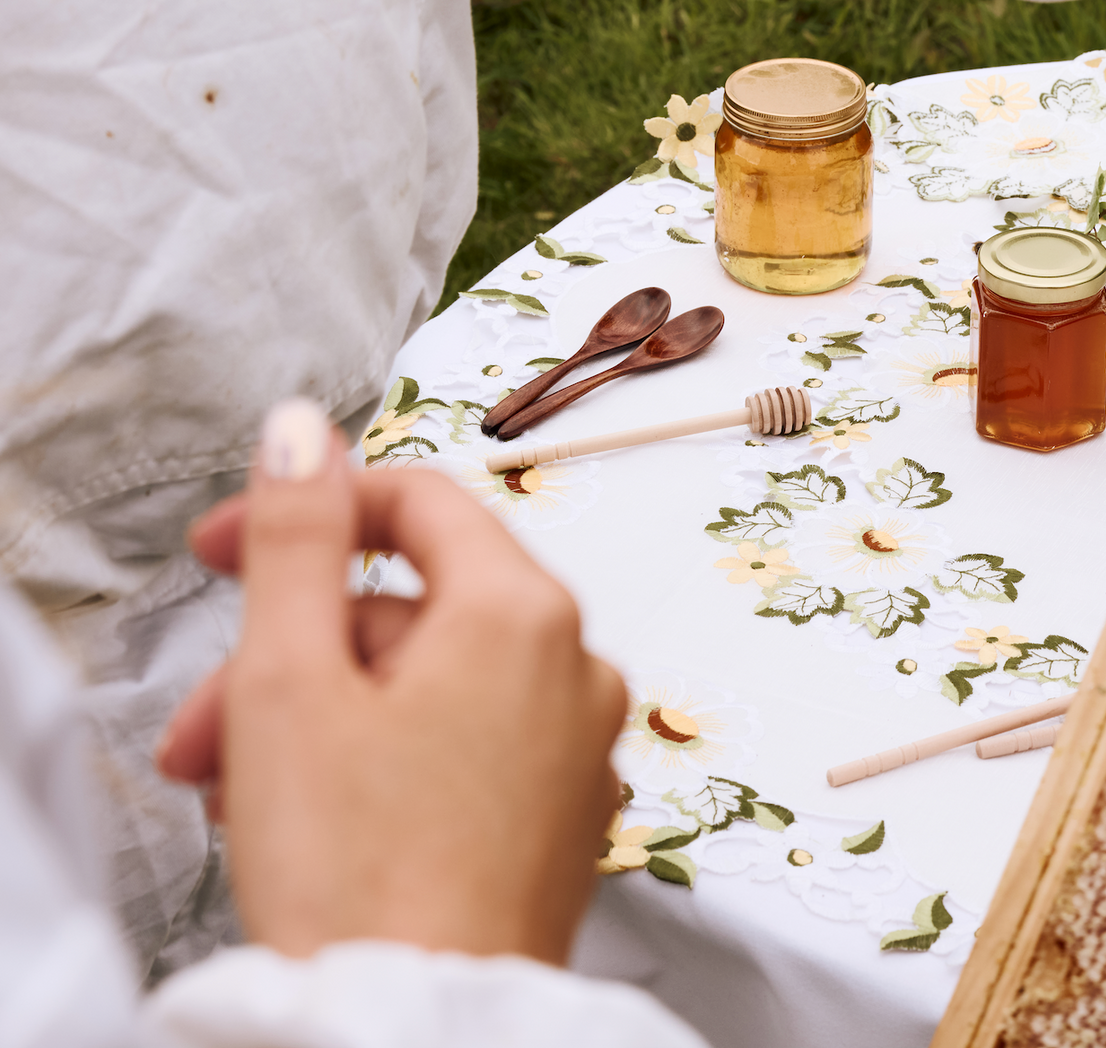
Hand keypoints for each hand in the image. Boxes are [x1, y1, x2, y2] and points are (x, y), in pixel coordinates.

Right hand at [159, 401, 627, 963]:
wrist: (416, 1029)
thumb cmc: (362, 874)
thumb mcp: (293, 678)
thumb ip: (302, 536)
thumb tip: (305, 433)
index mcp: (524, 613)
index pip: (417, 502)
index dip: (308, 510)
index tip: (225, 547)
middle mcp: (576, 668)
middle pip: (413, 608)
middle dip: (294, 654)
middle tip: (209, 724)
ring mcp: (578, 746)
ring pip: (430, 685)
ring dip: (324, 719)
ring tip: (240, 792)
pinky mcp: (563, 814)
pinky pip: (465, 748)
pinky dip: (386, 761)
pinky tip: (317, 820)